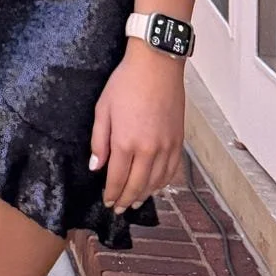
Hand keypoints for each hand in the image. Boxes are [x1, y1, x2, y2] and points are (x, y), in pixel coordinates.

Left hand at [88, 41, 185, 212]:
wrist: (156, 66)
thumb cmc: (126, 83)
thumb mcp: (103, 109)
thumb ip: (99, 141)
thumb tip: (96, 166)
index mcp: (125, 142)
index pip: (117, 178)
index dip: (111, 193)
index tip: (107, 201)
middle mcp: (148, 149)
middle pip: (137, 185)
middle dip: (126, 199)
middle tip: (119, 208)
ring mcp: (166, 146)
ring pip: (156, 182)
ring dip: (144, 194)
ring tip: (135, 201)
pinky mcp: (178, 141)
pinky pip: (171, 170)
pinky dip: (162, 183)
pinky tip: (155, 185)